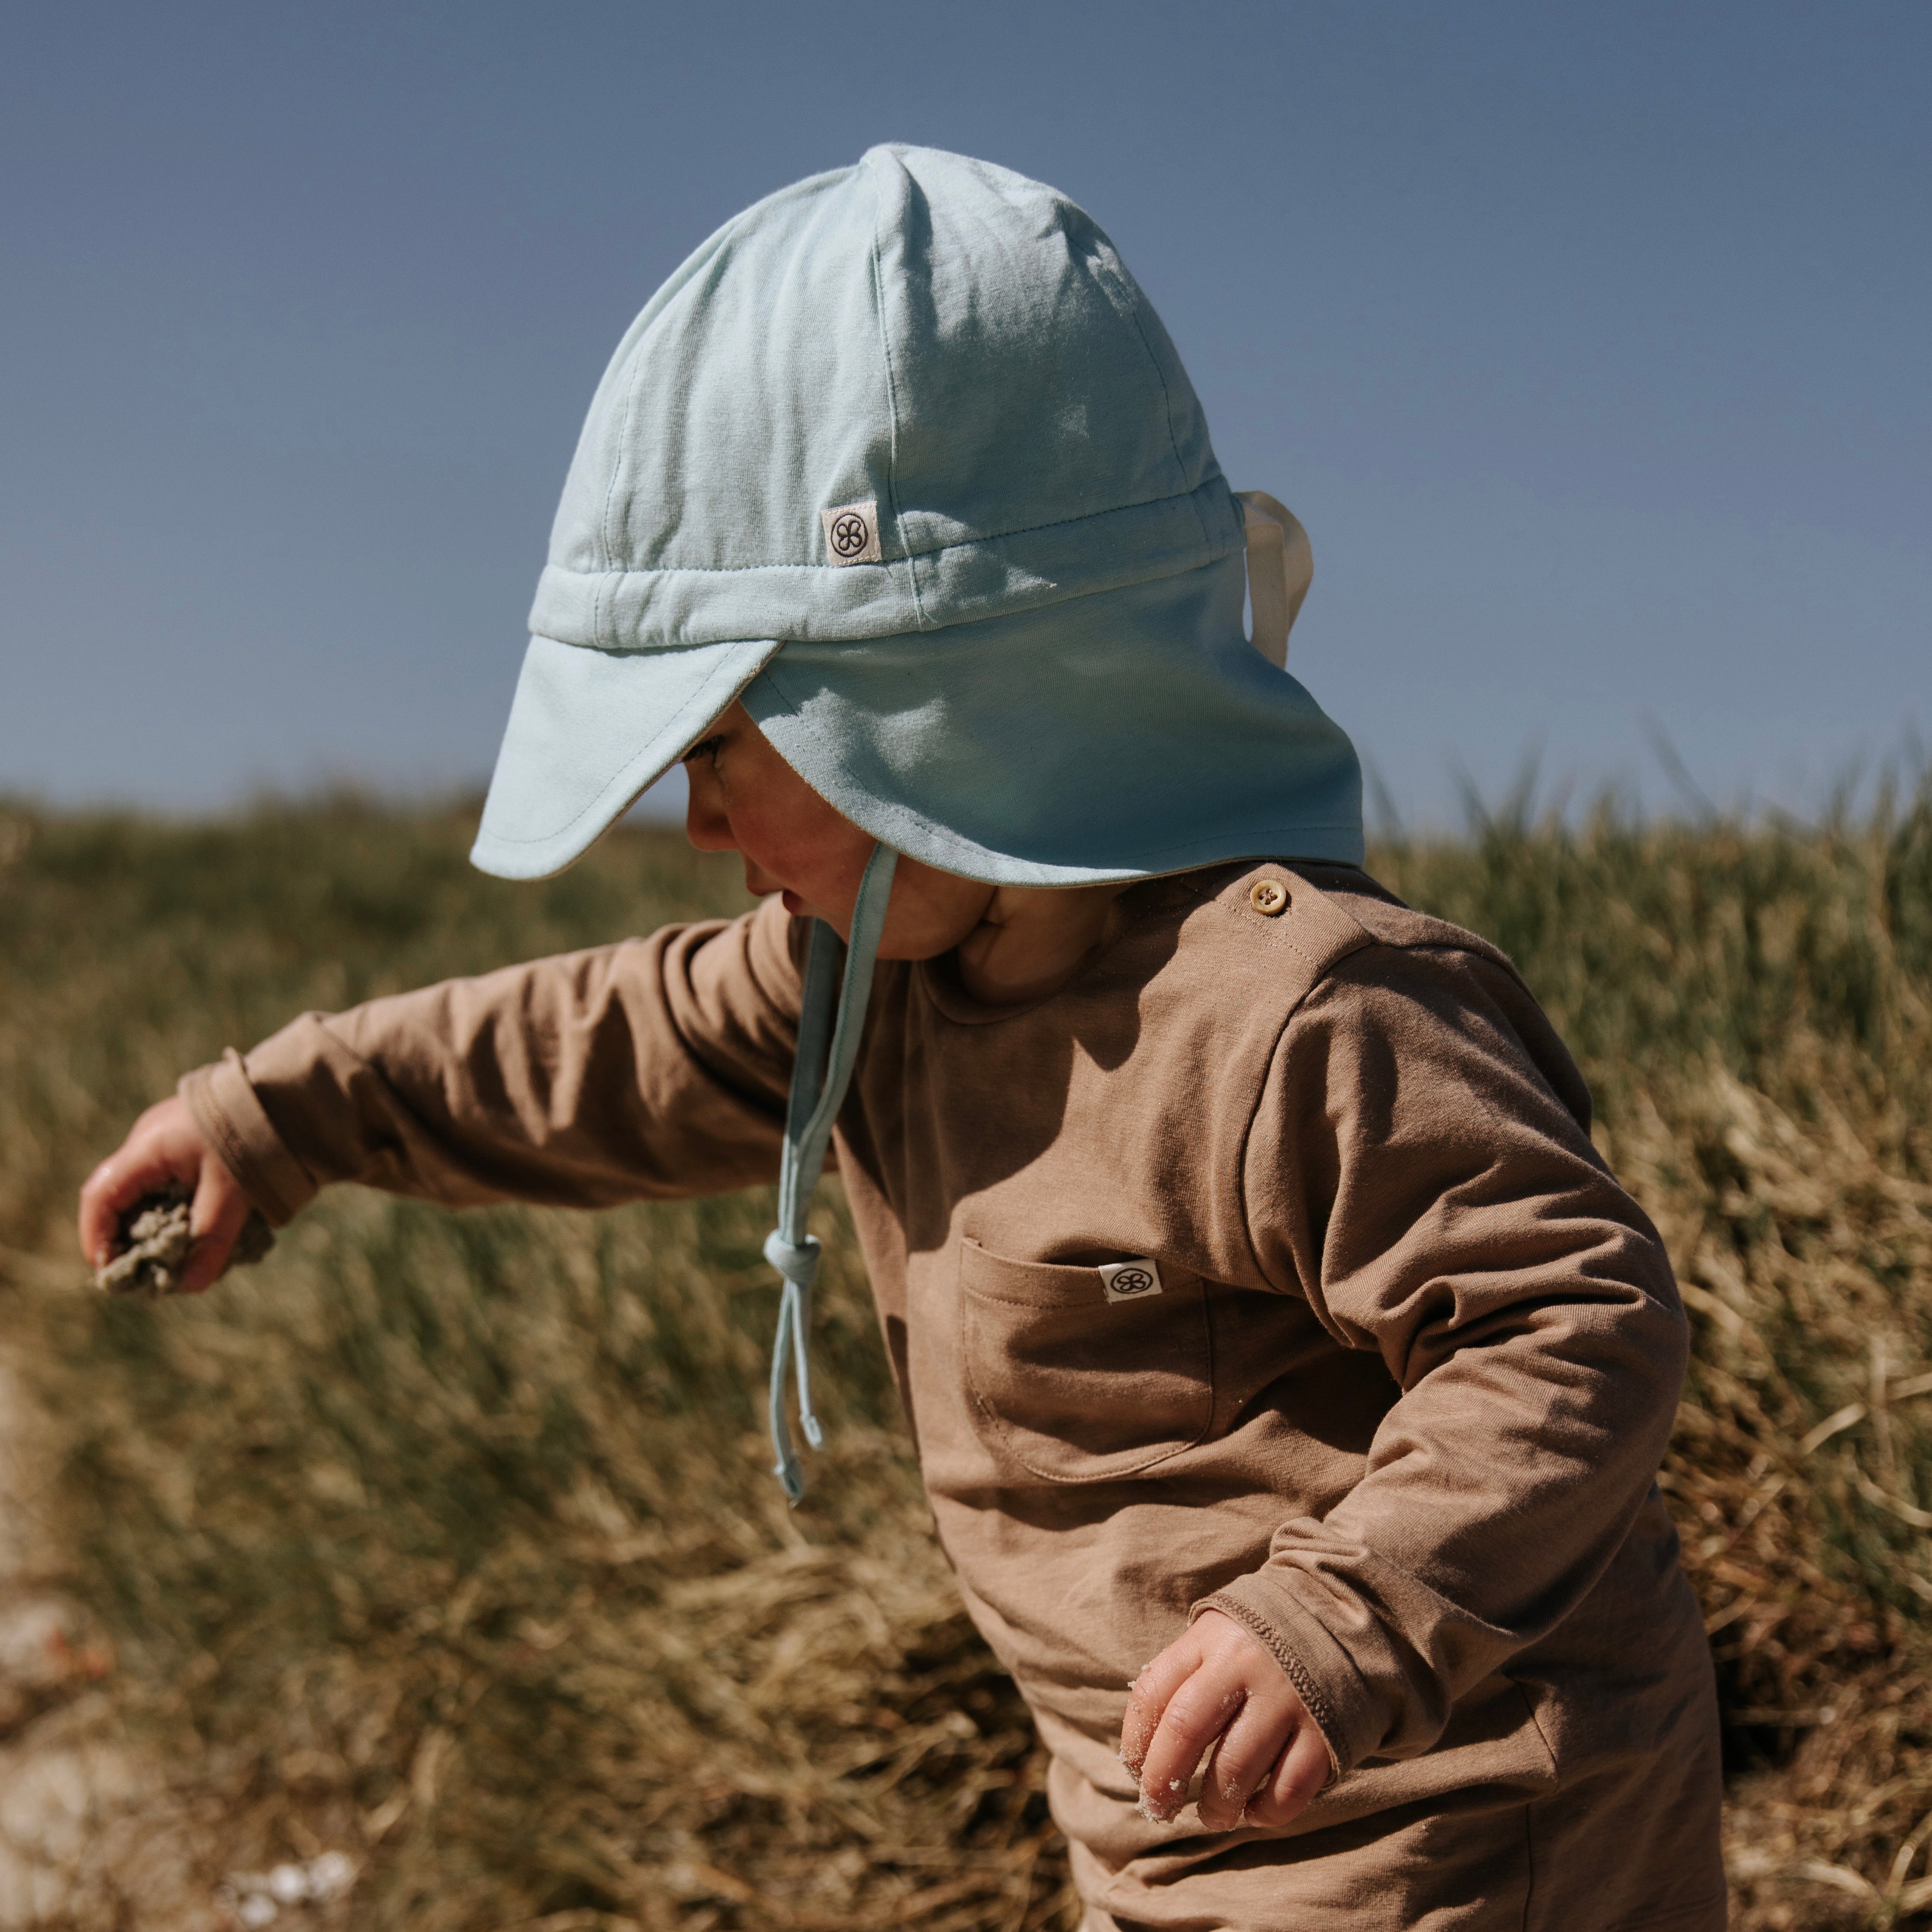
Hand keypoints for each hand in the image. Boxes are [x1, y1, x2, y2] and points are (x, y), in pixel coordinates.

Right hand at [78, 1096, 250, 1292]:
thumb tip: (191, 1286)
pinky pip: (174, 1183)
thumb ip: (212, 1238)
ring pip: (150, 1192)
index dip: (96, 1237)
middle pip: (121, 1197)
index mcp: (148, 1147)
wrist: (294, 1094)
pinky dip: (181, 1210)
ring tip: (177, 1258)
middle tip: (147, 1272)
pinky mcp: (195, 1142)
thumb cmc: (257, 1137)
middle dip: (129, 1238)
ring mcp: (172, 1139)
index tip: (110, 1271)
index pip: (100, 1196)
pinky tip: (202, 1231)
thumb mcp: (234, 1192)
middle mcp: (151, 1140)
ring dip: (159, 1225)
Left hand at [1121, 1608, 1331, 1830]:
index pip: (1152, 1691)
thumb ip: (1185, 1678)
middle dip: (1163, 1782)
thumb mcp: (1216, 1636)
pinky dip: (1266, 1811)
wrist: (1341, 1613)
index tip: (1135, 1772)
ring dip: (1216, 1806)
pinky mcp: (1325, 1730)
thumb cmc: (1259, 1640)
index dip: (1135, 1741)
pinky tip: (1255, 1811)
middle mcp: (1244, 1664)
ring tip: (1213, 1816)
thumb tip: (1146, 1752)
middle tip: (1159, 1810)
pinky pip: (1288, 1788)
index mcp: (1209, 1639)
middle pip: (1185, 1730)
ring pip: (1235, 1768)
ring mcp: (1287, 1697)